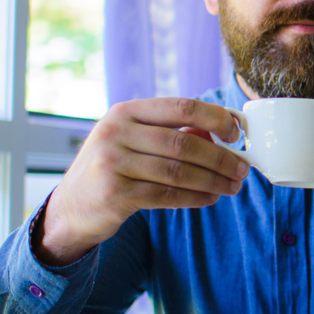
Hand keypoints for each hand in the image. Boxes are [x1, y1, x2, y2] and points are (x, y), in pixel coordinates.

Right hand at [38, 98, 248, 265]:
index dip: (216, 118)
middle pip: (185, 142)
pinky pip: (168, 195)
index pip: (181, 106)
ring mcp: (113, 163)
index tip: (237, 133)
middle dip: (221, 157)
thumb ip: (175, 132)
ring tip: (232, 186)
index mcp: (125, 112)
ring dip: (213, 181)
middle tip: (242, 169)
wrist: (71, 207)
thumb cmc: (114, 168)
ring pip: (179, 171)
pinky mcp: (115, 194)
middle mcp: (115, 133)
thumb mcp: (135, 141)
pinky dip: (195, 197)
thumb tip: (224, 130)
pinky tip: (211, 198)